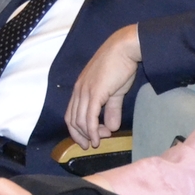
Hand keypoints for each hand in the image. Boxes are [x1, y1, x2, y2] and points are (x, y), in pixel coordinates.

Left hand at [64, 24, 140, 147]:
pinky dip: (92, 131)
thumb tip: (112, 127)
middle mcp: (78, 91)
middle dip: (80, 136)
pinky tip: (98, 138)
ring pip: (80, 121)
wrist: (124, 50)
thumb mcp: (114, 92)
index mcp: (80, 89)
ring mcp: (85, 92)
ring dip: (89, 135)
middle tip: (91, 145)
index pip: (71, 114)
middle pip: (72, 120)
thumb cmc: (119, 66)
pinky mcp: (95, 93)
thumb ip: (111, 109)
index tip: (88, 139)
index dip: (77, 130)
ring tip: (100, 141)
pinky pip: (90, 117)